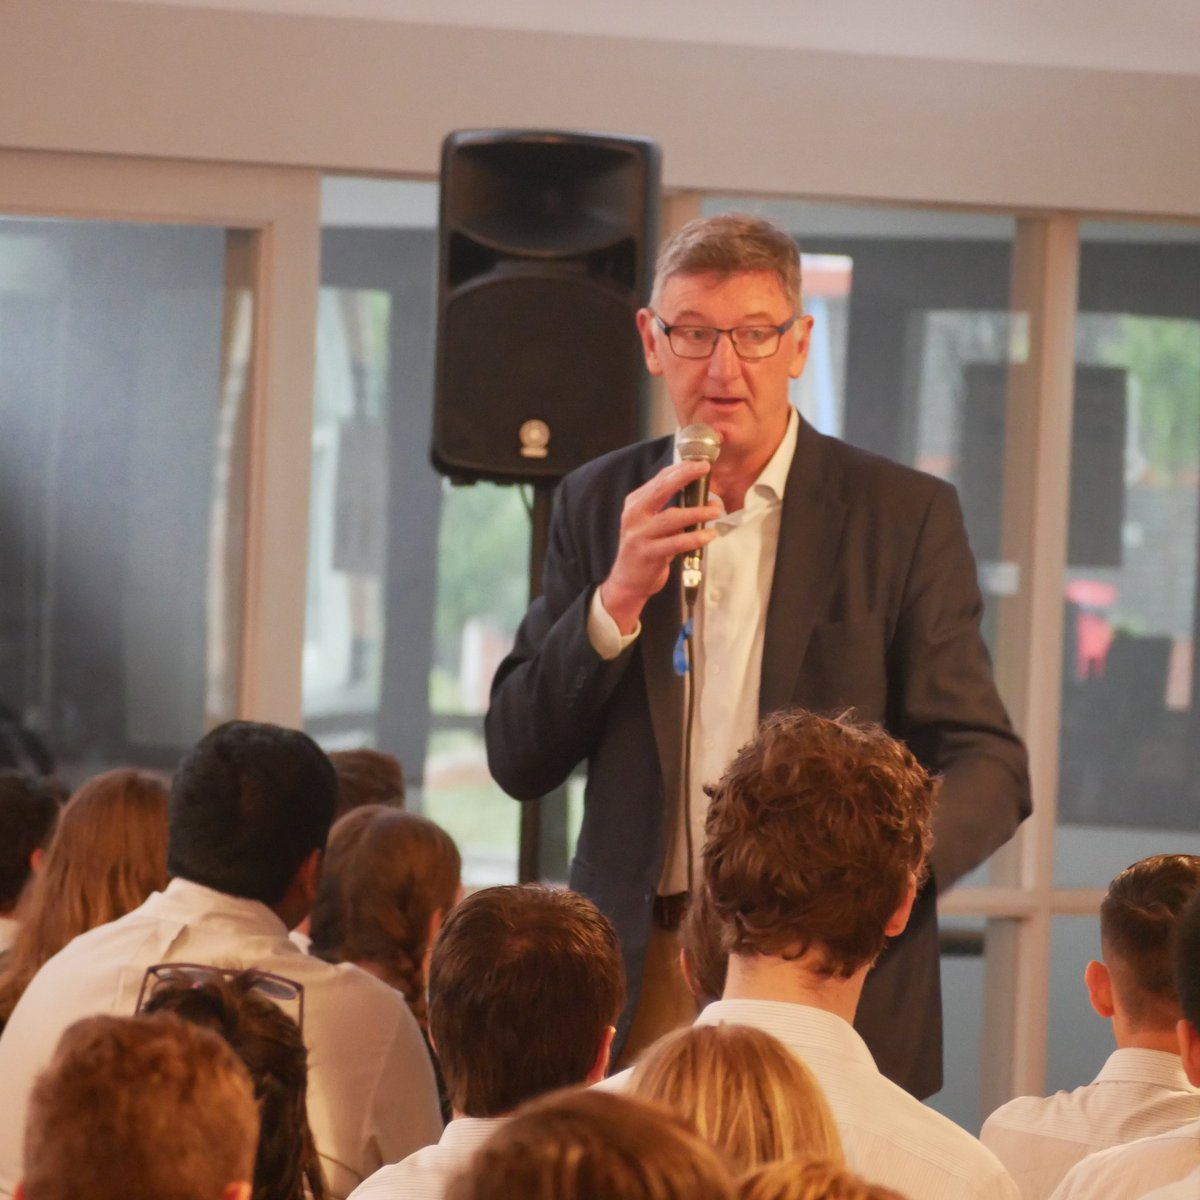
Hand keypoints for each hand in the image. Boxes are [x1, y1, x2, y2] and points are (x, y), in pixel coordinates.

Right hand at [598, 459, 719, 633]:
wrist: (627, 581)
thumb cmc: (645, 548)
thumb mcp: (650, 523)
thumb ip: (667, 507)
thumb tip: (699, 491)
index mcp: (635, 504)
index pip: (658, 480)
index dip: (680, 469)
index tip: (700, 463)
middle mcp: (634, 516)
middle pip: (661, 490)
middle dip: (685, 477)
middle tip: (705, 470)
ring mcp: (639, 535)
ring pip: (671, 517)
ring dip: (696, 512)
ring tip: (715, 510)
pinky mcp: (648, 554)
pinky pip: (675, 543)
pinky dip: (694, 538)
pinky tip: (708, 535)